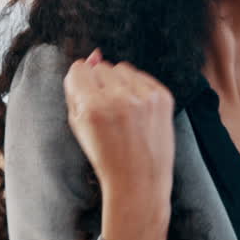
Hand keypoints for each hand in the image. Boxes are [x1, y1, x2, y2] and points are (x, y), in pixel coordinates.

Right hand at [64, 48, 175, 200]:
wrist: (139, 180)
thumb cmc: (106, 157)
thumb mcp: (79, 127)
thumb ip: (76, 91)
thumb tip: (88, 58)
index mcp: (93, 107)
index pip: (79, 69)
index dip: (79, 81)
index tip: (83, 92)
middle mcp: (119, 98)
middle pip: (101, 67)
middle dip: (99, 83)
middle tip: (104, 110)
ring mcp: (144, 96)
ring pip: (122, 68)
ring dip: (118, 83)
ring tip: (121, 110)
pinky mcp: (162, 97)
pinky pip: (142, 76)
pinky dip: (136, 88)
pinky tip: (136, 110)